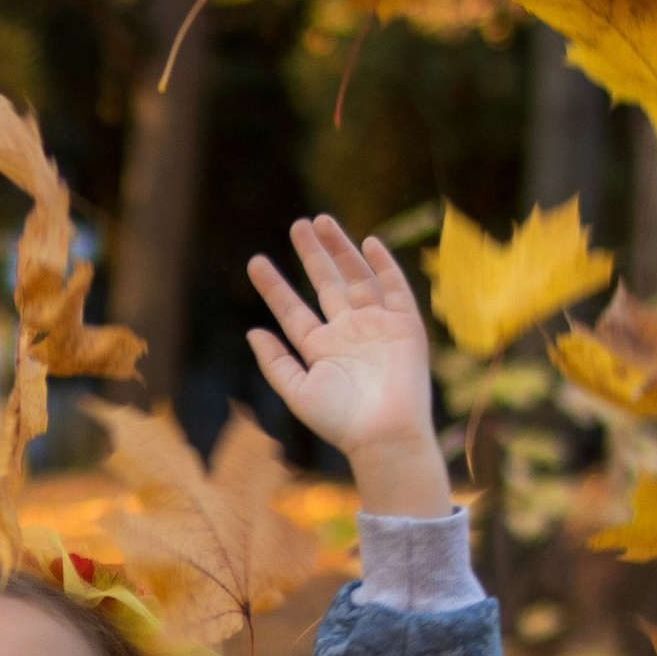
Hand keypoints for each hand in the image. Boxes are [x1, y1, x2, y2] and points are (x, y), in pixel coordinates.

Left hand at [247, 219, 446, 513]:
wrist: (385, 434)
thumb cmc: (340, 421)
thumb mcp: (298, 391)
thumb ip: (275, 363)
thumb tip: (252, 332)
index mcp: (320, 349)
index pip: (292, 310)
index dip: (274, 286)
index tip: (255, 261)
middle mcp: (348, 333)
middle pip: (326, 284)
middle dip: (312, 255)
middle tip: (298, 225)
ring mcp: (377, 326)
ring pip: (357, 277)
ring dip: (340, 250)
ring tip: (322, 221)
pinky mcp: (404, 325)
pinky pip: (394, 288)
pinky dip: (383, 265)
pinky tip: (369, 242)